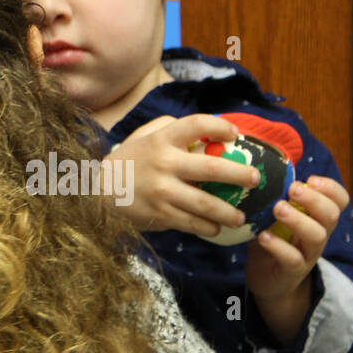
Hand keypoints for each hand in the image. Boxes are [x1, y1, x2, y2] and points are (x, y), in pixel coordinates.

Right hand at [106, 114, 256, 236]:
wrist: (97, 192)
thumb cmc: (127, 162)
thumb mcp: (142, 137)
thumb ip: (167, 127)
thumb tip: (202, 127)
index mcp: (161, 140)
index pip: (196, 124)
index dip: (219, 126)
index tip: (235, 133)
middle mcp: (164, 163)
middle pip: (212, 168)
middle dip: (240, 174)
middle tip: (255, 179)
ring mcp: (163, 191)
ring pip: (207, 204)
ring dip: (229, 212)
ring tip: (240, 216)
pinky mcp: (160, 213)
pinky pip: (193, 223)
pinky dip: (208, 228)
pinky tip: (216, 228)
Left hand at [245, 175, 349, 344]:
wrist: (268, 280)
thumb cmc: (272, 238)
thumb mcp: (273, 214)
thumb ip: (274, 194)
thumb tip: (261, 164)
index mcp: (316, 217)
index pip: (339, 200)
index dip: (331, 188)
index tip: (311, 179)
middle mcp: (318, 234)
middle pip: (331, 215)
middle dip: (315, 200)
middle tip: (294, 190)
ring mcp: (308, 254)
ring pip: (317, 236)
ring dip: (298, 220)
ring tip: (278, 209)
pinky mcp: (292, 271)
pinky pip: (292, 259)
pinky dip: (278, 246)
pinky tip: (263, 236)